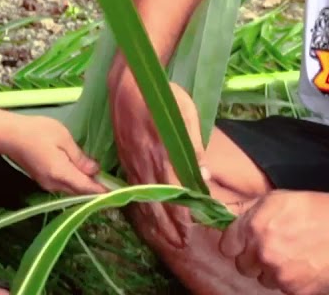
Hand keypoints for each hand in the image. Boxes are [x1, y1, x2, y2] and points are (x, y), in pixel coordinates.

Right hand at [6, 116, 107, 195]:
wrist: (8, 135)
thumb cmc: (37, 131)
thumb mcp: (63, 138)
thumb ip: (79, 157)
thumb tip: (95, 171)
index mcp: (61, 173)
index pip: (87, 188)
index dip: (103, 191)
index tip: (119, 193)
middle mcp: (54, 184)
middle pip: (80, 192)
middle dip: (96, 190)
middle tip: (114, 185)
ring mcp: (46, 184)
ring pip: (71, 190)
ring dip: (85, 187)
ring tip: (102, 180)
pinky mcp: (42, 180)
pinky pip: (63, 186)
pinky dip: (75, 183)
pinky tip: (83, 175)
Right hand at [110, 77, 206, 248]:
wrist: (129, 85)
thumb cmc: (163, 97)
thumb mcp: (186, 115)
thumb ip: (194, 148)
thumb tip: (203, 176)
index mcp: (163, 152)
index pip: (175, 192)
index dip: (183, 213)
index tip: (193, 229)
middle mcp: (145, 162)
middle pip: (158, 202)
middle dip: (169, 225)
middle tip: (181, 244)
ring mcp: (133, 162)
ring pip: (143, 199)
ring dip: (155, 221)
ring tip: (166, 239)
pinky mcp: (125, 159)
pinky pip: (132, 189)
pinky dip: (139, 207)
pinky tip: (146, 217)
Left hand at [218, 189, 328, 294]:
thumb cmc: (311, 208)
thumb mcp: (274, 199)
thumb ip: (244, 210)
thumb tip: (218, 212)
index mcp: (254, 227)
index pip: (227, 247)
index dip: (237, 244)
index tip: (247, 242)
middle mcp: (263, 252)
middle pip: (243, 266)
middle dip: (255, 258)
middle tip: (275, 247)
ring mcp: (280, 274)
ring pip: (263, 279)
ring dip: (273, 270)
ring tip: (293, 254)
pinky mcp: (296, 291)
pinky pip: (283, 290)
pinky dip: (291, 281)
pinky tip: (304, 265)